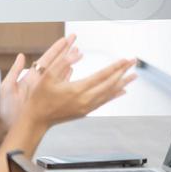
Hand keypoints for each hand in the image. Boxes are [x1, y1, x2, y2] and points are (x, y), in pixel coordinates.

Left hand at [0, 34, 81, 130]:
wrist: (9, 126)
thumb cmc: (6, 110)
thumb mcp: (6, 88)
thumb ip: (15, 71)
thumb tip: (21, 55)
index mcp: (30, 77)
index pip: (46, 59)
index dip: (56, 49)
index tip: (65, 39)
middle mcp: (40, 81)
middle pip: (56, 62)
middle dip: (65, 50)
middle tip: (75, 38)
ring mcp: (45, 90)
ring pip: (60, 72)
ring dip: (69, 61)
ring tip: (78, 52)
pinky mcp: (48, 98)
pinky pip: (61, 85)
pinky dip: (67, 77)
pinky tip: (73, 70)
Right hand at [24, 47, 138, 128]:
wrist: (36, 119)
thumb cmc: (39, 97)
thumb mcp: (47, 76)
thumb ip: (63, 62)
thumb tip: (78, 53)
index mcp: (77, 90)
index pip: (102, 76)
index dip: (115, 67)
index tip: (126, 59)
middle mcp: (86, 100)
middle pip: (110, 84)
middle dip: (123, 72)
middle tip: (134, 62)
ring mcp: (87, 107)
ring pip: (110, 93)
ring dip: (123, 83)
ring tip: (134, 75)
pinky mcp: (86, 111)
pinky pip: (105, 101)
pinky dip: (114, 94)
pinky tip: (122, 90)